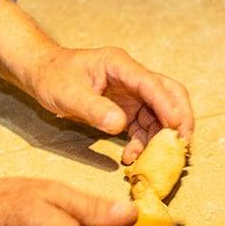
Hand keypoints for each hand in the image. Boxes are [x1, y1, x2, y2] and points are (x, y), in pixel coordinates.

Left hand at [28, 46, 193, 163]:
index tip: (177, 128)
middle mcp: (132, 77)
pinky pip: (144, 126)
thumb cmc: (52, 77)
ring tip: (151, 160)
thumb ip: (93, 108)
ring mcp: (132, 93)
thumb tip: (119, 125)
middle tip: (182, 144)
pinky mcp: (127, 108)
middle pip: (169, 93)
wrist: (41, 74)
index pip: (151, 84)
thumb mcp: (67, 94)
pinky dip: (143, 143)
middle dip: (180, 118)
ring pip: (160, 114)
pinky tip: (131, 157)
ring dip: (160, 137)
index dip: (167, 106)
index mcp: (120, 65)